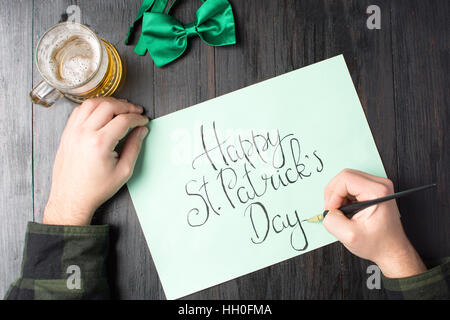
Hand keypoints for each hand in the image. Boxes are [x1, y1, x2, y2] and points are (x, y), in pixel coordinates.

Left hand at [43, 97, 148, 225]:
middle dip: (126, 106)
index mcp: (100, 143)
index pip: (123, 119)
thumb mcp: (123, 171)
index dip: (137, 118)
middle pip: (108, 106)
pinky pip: (79, 110)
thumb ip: (134, 147)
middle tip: (135, 111)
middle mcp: (84, 133)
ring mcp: (73, 131)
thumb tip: (141, 130)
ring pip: (92, 103)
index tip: (143, 120)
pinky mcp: (67, 133)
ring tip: (120, 108)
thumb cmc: (95, 189)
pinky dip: (92, 106)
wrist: (71, 198)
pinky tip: (102, 112)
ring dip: (109, 102)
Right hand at [323, 169, 425, 277]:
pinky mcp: (373, 189)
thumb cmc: (378, 244)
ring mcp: (377, 186)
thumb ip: (332, 221)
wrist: (391, 250)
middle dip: (333, 194)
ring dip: (337, 196)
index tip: (332, 210)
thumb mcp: (350, 237)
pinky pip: (350, 185)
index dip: (333, 195)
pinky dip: (342, 197)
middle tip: (333, 210)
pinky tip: (346, 210)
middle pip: (345, 176)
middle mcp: (380, 185)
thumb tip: (327, 211)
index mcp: (377, 192)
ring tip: (341, 212)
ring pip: (346, 180)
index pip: (345, 179)